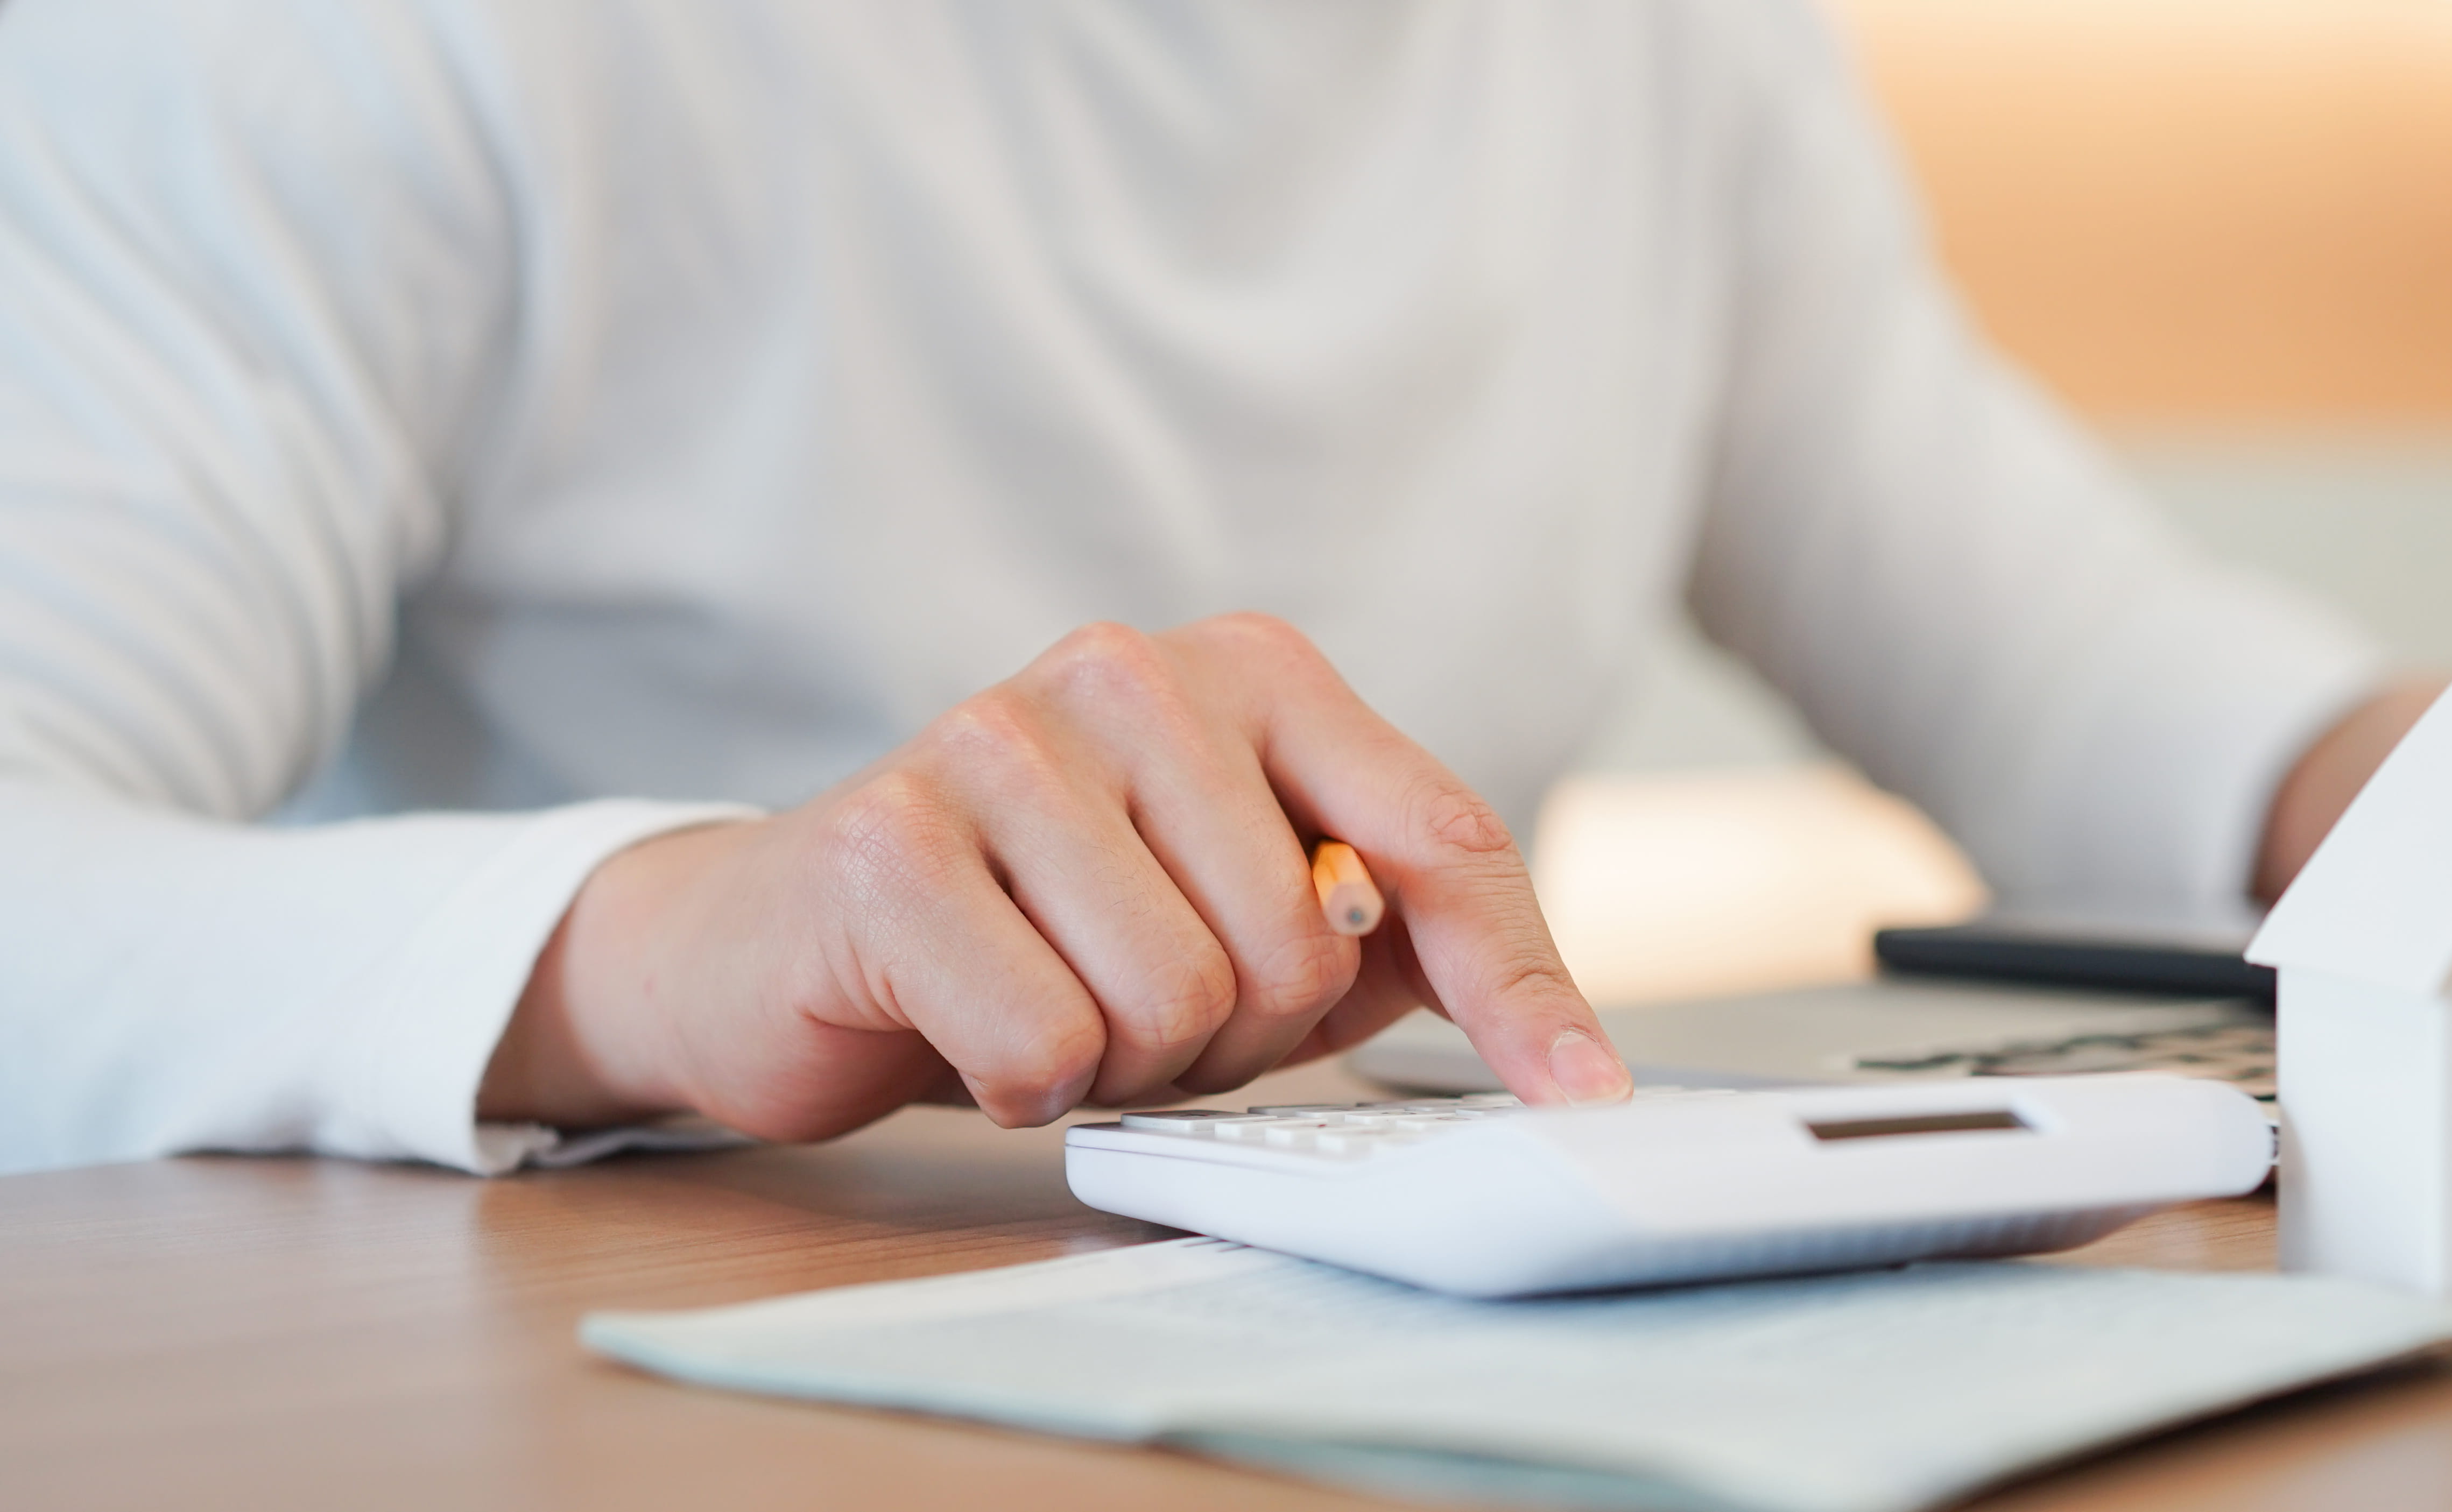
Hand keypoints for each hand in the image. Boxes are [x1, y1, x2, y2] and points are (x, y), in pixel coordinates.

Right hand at [479, 614, 1631, 1139]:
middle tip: (1135, 1000)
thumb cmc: (1050, 933)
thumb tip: (1569, 1058)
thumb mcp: (1248, 923)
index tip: (1583, 1094)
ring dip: (1125, 1059)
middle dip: (1236, 1031)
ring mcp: (999, 738)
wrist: (787, 942)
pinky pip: (1046, 1042)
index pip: (1437, 838)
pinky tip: (967, 1022)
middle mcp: (1131, 672)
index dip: (1517, 984)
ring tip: (1054, 1000)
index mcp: (1248, 672)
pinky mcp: (887, 841)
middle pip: (1303, 947)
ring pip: (1179, 1000)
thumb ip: (1396, 947)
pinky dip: (1021, 1081)